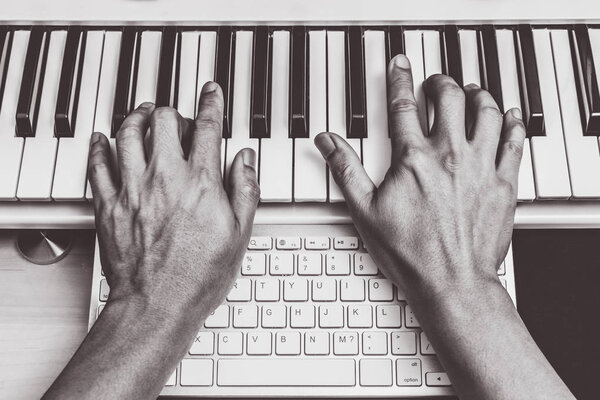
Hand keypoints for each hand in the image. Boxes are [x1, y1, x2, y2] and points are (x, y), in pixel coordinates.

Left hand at [88, 82, 259, 320]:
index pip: (207, 128)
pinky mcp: (108, 205)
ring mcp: (133, 189)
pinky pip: (97, 164)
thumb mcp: (239, 235)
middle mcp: (164, 178)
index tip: (211, 93)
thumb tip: (244, 160)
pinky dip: (98, 146)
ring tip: (143, 115)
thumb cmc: (198, 275)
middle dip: (172, 111)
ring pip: (128, 133)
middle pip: (163, 121)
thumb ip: (244, 190)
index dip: (211, 104)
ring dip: (136, 117)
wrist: (157, 304)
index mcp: (200, 183)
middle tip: (177, 117)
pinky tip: (102, 139)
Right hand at [315, 55, 524, 297]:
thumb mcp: (365, 211)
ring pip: (486, 111)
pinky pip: (514, 141)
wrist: (451, 282)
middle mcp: (450, 155)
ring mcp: (480, 167)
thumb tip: (328, 142)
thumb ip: (346, 170)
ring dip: (477, 95)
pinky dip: (512, 122)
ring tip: (470, 93)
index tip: (401, 65)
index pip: (404, 105)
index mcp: (414, 160)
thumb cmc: (410, 253)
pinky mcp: (503, 183)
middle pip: (449, 99)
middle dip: (441, 83)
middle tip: (436, 82)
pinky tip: (508, 116)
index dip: (400, 79)